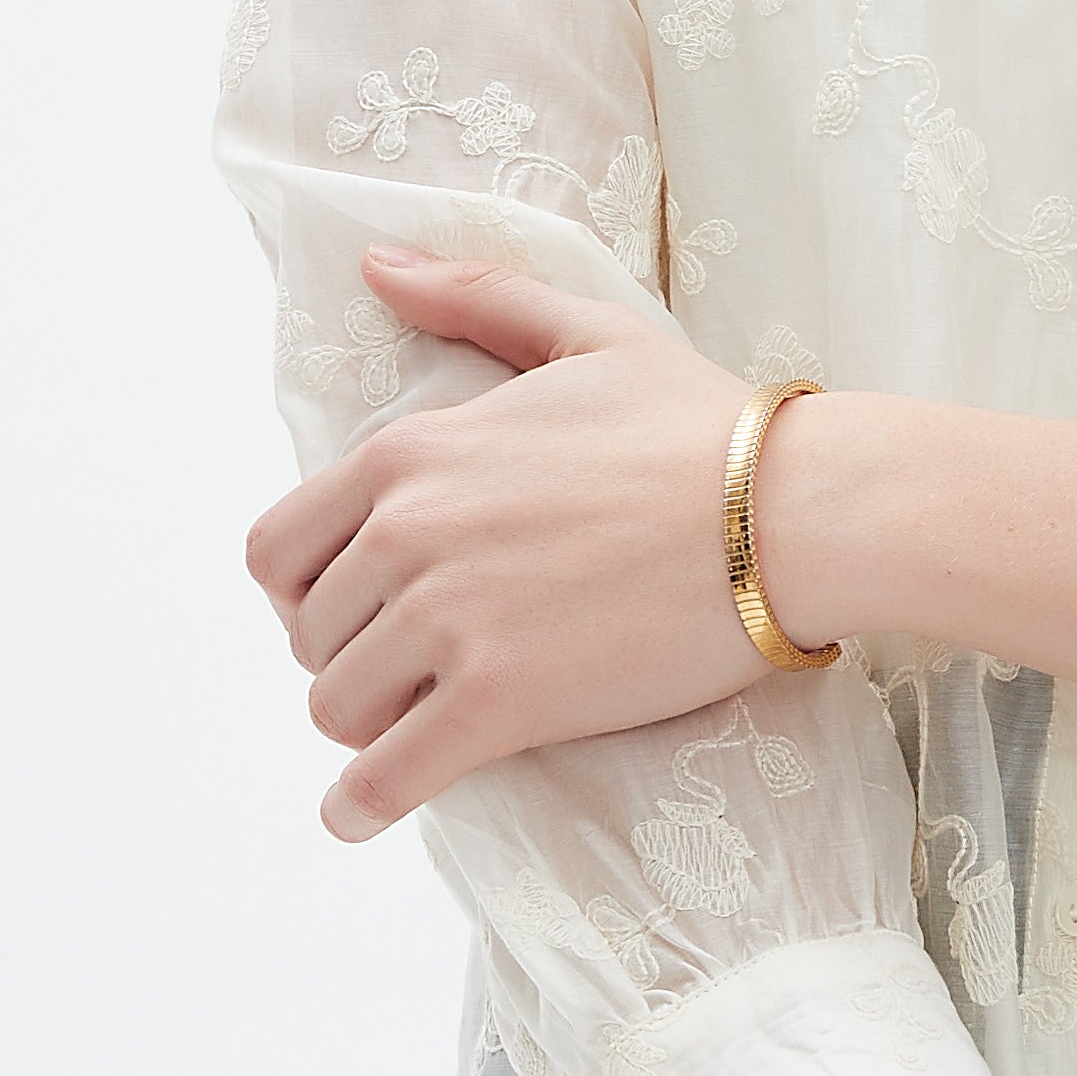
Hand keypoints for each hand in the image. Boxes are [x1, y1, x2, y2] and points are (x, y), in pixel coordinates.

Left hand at [243, 245, 764, 836]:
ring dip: (367, 725)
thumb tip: (376, 262)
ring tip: (412, 728)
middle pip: (310, 635)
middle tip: (409, 669)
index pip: (281, 547)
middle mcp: (407, 534)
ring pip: (338, 707)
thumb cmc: (703, 423)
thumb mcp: (584, 333)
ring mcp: (448, 621)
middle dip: (349, 657)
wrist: (794, 509)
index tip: (353, 609)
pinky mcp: (498, 703)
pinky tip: (361, 813)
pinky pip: (385, 777)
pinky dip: (361, 805)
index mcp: (412, 453)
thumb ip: (471, 297)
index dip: (307, 589)